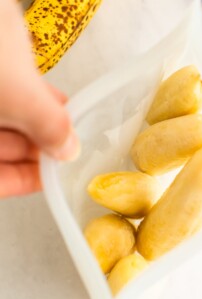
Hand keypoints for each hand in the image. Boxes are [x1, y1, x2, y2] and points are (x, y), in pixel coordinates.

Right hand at [0, 1, 78, 198]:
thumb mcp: (13, 89)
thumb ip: (45, 125)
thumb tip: (69, 151)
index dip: (20, 180)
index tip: (52, 176)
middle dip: (35, 149)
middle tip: (67, 147)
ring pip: (2, 121)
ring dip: (36, 123)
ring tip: (67, 123)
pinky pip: (5, 94)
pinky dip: (28, 99)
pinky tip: (53, 100)